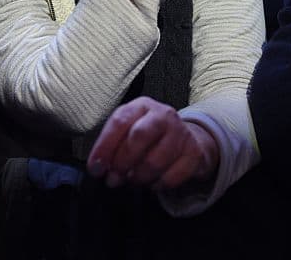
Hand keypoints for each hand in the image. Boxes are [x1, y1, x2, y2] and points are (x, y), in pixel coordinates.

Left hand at [87, 96, 218, 190]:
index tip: (96, 168)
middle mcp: (162, 115)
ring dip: (139, 177)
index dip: (104, 147)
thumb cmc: (149, 138)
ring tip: (133, 180)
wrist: (186, 141)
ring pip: (155, 161)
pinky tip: (153, 183)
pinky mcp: (194, 153)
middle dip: (122, 162)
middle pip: (139, 137)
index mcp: (140, 106)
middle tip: (113, 179)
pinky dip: (158, 185)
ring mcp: (181, 133)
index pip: (119, 122)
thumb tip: (98, 168)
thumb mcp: (128, 133)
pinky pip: (172, 177)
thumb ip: (112, 147)